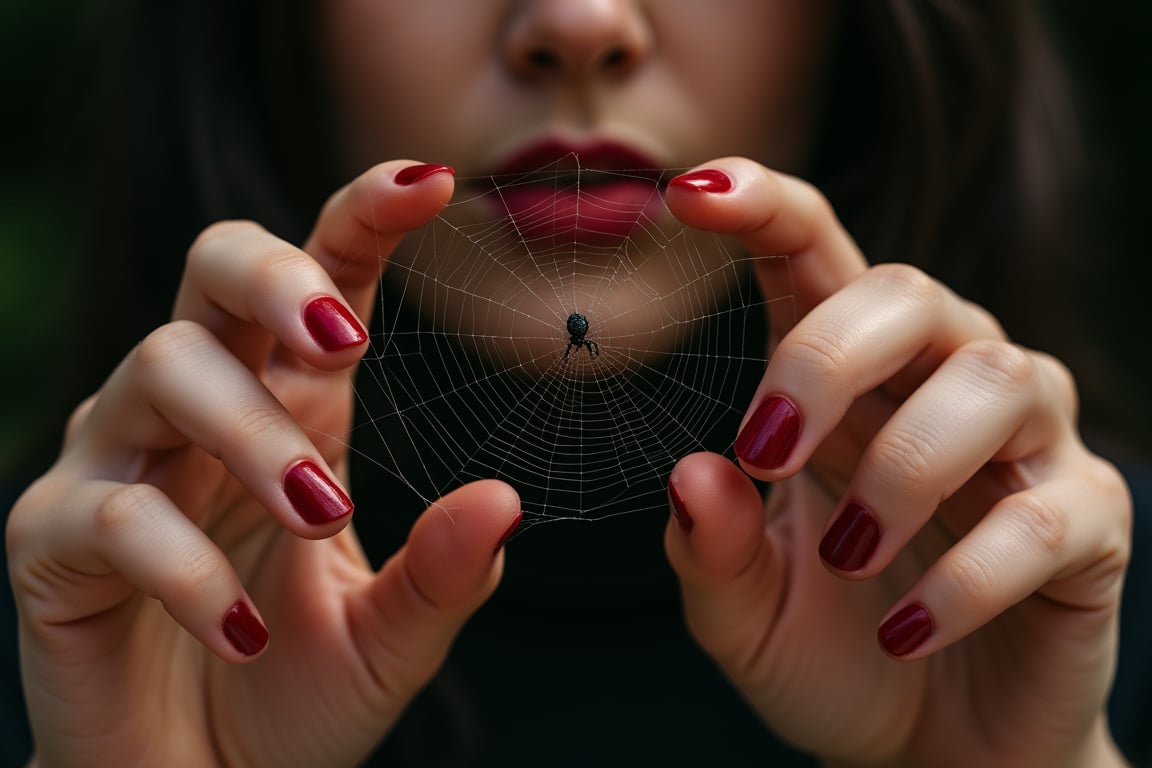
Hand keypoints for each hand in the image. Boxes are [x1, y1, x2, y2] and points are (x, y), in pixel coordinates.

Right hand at [7, 162, 521, 766]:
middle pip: (211, 269)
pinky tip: (243, 631)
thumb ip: (445, 576)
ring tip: (324, 514)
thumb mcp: (389, 641)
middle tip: (344, 343)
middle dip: (272, 277)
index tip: (431, 182)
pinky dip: (184, 567)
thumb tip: (504, 500)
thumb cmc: (292, 696)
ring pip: (160, 372)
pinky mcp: (55, 542)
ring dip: (250, 435)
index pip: (322, 280)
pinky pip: (107, 515)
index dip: (363, 218)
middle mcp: (206, 412)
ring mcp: (123, 466)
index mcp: (296, 410)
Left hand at [662, 159, 1131, 765]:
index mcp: (845, 383)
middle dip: (829, 356)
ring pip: (996, 380)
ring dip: (903, 469)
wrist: (931, 746)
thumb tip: (694, 473)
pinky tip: (905, 629)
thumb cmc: (831, 651)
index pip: (814, 259)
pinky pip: (1047, 517)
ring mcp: (1024, 446)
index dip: (763, 209)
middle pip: (910, 292)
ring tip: (847, 556)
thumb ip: (710, 551)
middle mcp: (940, 384)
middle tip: (766, 449)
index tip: (691, 192)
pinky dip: (970, 575)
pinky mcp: (1087, 523)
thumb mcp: (743, 614)